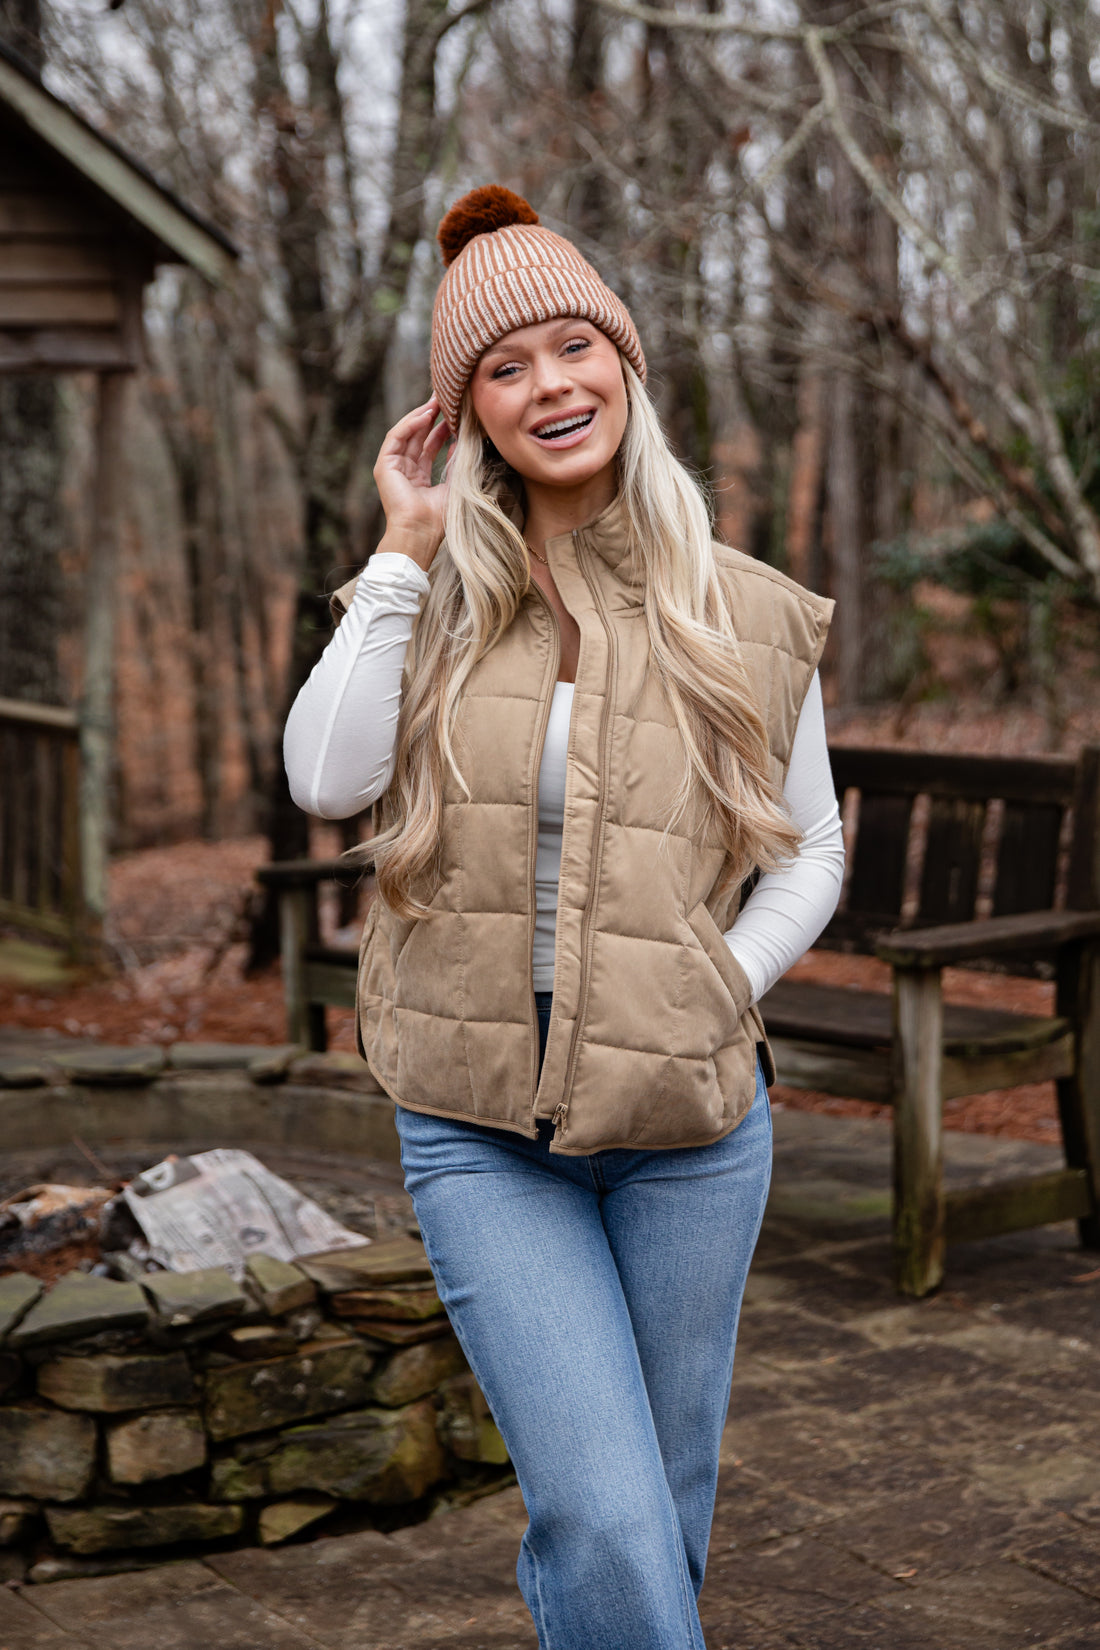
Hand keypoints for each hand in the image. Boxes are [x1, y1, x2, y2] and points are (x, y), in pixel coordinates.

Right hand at [373, 395, 451, 568]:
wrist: (420, 532)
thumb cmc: (438, 517)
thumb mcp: (453, 484)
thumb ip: (457, 462)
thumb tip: (466, 440)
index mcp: (418, 477)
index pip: (429, 446)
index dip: (441, 429)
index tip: (454, 414)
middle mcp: (404, 470)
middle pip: (417, 436)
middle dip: (431, 416)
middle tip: (446, 397)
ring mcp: (393, 467)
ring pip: (407, 433)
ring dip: (421, 415)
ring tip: (437, 400)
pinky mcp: (384, 465)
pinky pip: (397, 437)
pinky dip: (411, 424)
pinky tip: (426, 414)